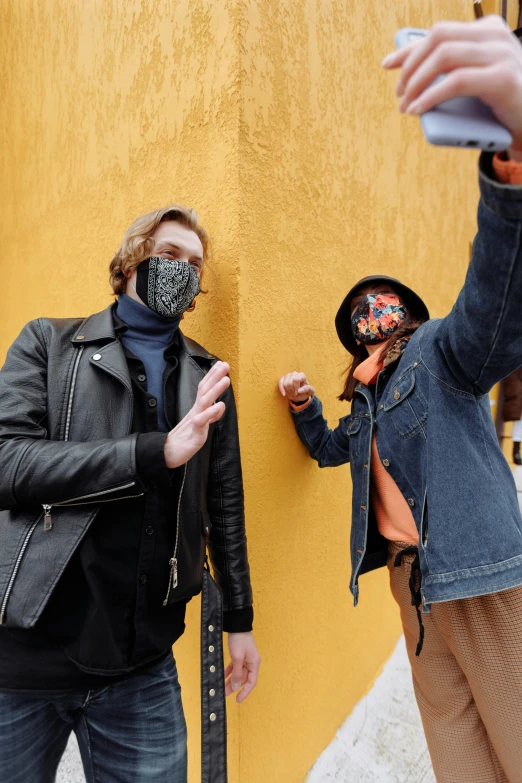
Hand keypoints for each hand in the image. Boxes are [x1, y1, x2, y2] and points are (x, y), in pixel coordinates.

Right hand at [164, 361, 229, 468]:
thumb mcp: (200, 425)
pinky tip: (220, 405)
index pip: (204, 389)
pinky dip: (211, 413)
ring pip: (204, 402)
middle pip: (204, 390)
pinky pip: (202, 421)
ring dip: (215, 390)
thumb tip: (220, 405)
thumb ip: (210, 415)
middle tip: (225, 364)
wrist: (167, 454)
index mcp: (197, 409)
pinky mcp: (194, 433)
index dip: (212, 376)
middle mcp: (195, 412)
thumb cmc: (184, 439)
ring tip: (226, 380)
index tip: (220, 364)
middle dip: (215, 376)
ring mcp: (194, 421)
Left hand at [225, 632, 260, 703]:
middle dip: (235, 686)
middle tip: (225, 693)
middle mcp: (251, 662)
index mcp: (254, 663)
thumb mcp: (237, 658)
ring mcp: (245, 659)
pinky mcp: (239, 655)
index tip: (238, 700)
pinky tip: (223, 676)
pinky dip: (229, 672)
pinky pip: (234, 667)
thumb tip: (236, 687)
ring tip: (223, 687)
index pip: (251, 682)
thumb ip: (237, 673)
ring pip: (238, 673)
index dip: (245, 692)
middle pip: (243, 678)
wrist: (236, 625)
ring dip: (231, 680)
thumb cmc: (239, 640)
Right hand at [278, 372, 314, 402]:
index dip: (295, 387)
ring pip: (285, 383)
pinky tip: (284, 394)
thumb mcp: (310, 392)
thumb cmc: (305, 392)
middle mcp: (295, 373)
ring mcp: (288, 375)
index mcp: (302, 375)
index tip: (297, 393)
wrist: (298, 395)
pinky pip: (280, 383)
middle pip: (290, 382)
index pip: (296, 379)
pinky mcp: (283, 378)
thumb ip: (308, 389)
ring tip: (291, 394)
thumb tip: (299, 390)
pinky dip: (282, 389)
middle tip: (295, 394)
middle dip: (292, 390)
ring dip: (288, 391)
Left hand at [382, 16, 521, 152]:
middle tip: (399, 93)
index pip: (439, 33)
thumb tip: (410, 74)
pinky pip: (456, 82)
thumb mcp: (475, 82)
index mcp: (488, 31)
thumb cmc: (500, 106)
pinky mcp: (503, 80)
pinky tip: (417, 109)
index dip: (409, 49)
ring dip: (417, 82)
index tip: (387, 64)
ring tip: (405, 104)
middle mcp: (496, 36)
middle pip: (439, 39)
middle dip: (411, 66)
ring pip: (445, 56)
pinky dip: (431, 96)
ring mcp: (502, 55)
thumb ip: (452, 71)